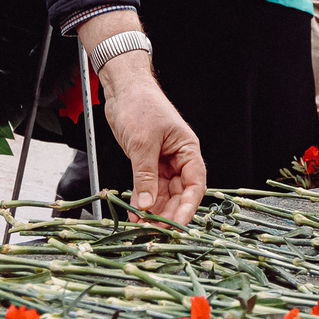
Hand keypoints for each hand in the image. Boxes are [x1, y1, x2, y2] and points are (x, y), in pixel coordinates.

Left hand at [80, 11, 205, 222]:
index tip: (178, 225)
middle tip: (155, 230)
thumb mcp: (142, 143)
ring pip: (163, 194)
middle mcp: (179, 158)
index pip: (195, 184)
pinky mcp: (147, 163)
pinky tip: (134, 213)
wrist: (122, 88)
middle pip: (179, 193)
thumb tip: (146, 206)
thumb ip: (144, 176)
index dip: (188, 207)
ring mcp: (163, 162)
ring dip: (154, 211)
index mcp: (187, 150)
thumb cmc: (139, 106)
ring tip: (142, 226)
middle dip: (168, 213)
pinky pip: (148, 188)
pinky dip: (142, 201)